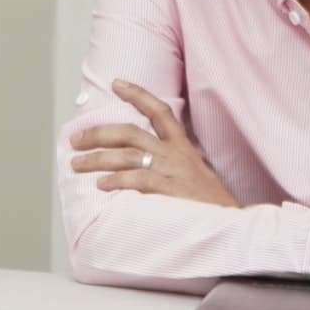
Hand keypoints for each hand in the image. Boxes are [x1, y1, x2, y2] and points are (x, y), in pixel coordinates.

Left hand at [69, 81, 237, 207]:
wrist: (234, 224)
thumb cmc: (209, 204)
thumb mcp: (194, 173)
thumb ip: (170, 162)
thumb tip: (136, 160)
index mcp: (183, 147)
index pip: (160, 111)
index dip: (138, 95)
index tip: (116, 84)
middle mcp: (176, 154)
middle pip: (130, 132)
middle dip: (98, 134)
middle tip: (75, 140)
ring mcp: (173, 171)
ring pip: (126, 155)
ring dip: (96, 159)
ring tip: (76, 164)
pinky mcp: (171, 190)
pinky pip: (138, 180)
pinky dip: (116, 181)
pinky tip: (101, 185)